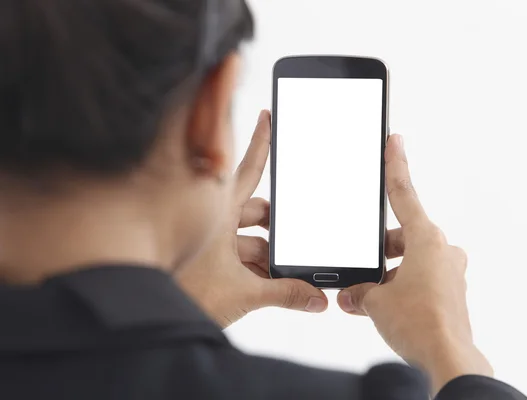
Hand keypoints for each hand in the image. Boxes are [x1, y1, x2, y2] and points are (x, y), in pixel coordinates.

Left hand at [176, 110, 327, 327]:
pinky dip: (255, 268)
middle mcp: (212, 219)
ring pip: (247, 237)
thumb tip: (317, 299)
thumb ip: (285, 294)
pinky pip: (237, 255)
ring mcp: (207, 240)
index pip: (248, 169)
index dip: (261, 142)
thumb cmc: (180, 294)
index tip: (267, 116)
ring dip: (268, 254)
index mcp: (218, 211)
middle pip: (256, 210)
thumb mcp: (242, 293)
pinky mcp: (205, 259)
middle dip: (278, 225)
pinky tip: (273, 285)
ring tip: (288, 274)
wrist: (146, 316)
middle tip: (297, 237)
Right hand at [337, 134, 492, 394]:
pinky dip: (401, 287)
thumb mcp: (376, 301)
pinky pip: (420, 279)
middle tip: (360, 267)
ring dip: (388, 274)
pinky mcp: (451, 292)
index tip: (394, 141)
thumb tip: (352, 295)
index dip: (395, 165)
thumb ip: (360, 291)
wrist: (447, 358)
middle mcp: (442, 251)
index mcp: (426, 240)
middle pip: (402, 236)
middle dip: (378, 250)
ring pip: (410, 261)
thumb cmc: (419, 323)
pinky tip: (383, 305)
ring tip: (367, 295)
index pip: (404, 194)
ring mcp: (449, 272)